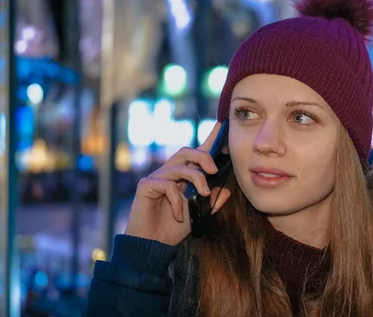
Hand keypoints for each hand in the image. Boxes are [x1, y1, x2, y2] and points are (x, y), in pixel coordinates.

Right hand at [124, 122, 231, 245]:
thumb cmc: (173, 229)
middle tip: (214, 171)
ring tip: (203, 195)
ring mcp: (156, 178)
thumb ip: (211, 202)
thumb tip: (227, 190)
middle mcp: (168, 173)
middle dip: (204, 157)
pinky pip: (168, 185)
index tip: (221, 126)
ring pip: (179, 166)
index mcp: (182, 177)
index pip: (196, 154)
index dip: (209, 139)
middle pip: (186, 151)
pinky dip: (178, 200)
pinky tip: (179, 214)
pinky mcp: (146, 186)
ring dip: (196, 179)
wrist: (152, 246)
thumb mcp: (198, 214)